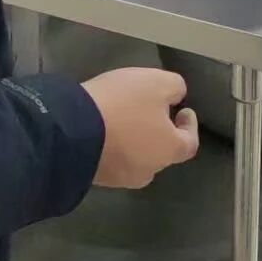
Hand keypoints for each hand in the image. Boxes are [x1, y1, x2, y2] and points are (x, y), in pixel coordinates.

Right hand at [82, 68, 199, 188]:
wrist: (72, 130)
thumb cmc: (123, 105)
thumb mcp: (156, 82)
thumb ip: (175, 87)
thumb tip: (177, 97)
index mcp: (169, 150)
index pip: (189, 144)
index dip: (189, 127)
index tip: (183, 110)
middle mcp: (148, 170)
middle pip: (162, 153)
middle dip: (160, 133)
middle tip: (151, 111)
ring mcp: (120, 178)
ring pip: (136, 158)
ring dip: (135, 141)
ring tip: (125, 120)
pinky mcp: (95, 177)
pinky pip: (112, 160)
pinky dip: (114, 146)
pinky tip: (104, 129)